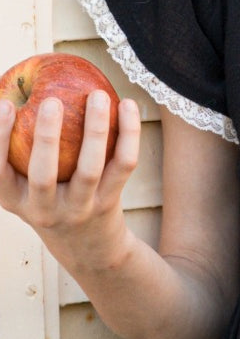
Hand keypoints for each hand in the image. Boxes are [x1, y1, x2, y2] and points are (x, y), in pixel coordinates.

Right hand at [0, 90, 140, 272]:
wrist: (88, 248)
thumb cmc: (50, 200)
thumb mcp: (25, 185)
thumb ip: (18, 148)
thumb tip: (17, 90)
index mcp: (16, 199)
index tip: (5, 104)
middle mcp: (44, 209)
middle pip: (43, 175)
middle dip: (46, 138)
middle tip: (51, 101)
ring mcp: (79, 208)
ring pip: (90, 169)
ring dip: (95, 130)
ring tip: (98, 95)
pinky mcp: (109, 202)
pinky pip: (123, 164)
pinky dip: (128, 133)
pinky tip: (128, 104)